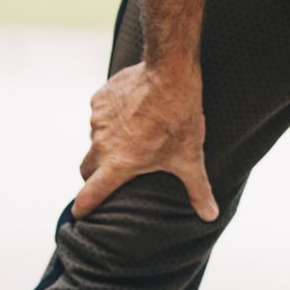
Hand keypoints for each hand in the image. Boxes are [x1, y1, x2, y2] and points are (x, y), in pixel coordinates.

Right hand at [73, 60, 218, 221]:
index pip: (90, 194)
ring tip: (132, 134)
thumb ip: (197, 189)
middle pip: (86, 168)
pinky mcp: (98, 99)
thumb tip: (211, 215)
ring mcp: (97, 120)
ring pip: (94, 138)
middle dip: (94, 175)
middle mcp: (101, 144)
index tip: (78, 215)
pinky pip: (99, 114)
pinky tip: (131, 110)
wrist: (170, 74)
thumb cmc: (180, 117)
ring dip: (106, 141)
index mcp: (119, 164)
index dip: (83, 207)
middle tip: (109, 174)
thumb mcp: (189, 157)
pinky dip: (110, 116)